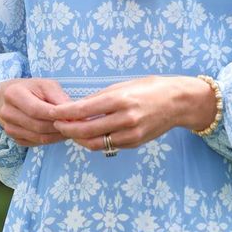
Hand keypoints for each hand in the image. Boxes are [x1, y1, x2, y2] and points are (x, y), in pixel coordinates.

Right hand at [0, 77, 70, 146]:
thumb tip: (72, 112)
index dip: (55, 115)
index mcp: (13, 94)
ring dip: (57, 136)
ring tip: (70, 129)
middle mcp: (6, 112)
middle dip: (58, 126)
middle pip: (38, 125)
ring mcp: (8, 128)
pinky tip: (59, 133)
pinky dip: (51, 140)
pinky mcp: (14, 138)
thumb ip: (58, 97)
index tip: (71, 116)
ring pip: (38, 137)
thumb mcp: (46, 85)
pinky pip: (36, 142)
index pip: (36, 109)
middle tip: (75, 125)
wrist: (13, 98)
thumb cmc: (33, 89)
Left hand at [51, 75, 216, 151]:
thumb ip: (100, 98)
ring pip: (95, 143)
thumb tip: (77, 108)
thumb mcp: (124, 86)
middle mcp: (125, 118)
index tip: (52, 113)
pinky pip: (109, 146)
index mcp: (120, 99)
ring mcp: (131, 134)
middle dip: (67, 129)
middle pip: (86, 130)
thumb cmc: (150, 88)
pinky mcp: (135, 143)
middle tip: (56, 125)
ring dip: (79, 139)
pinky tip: (89, 135)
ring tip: (70, 132)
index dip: (64, 114)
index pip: (83, 110)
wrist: (178, 102)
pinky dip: (95, 142)